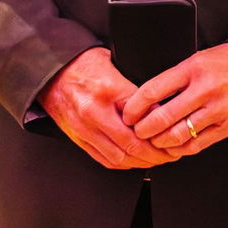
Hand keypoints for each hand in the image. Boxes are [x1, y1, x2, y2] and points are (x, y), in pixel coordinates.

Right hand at [39, 47, 179, 169]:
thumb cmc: (86, 64)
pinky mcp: (77, 138)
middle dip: (154, 154)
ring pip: (118, 157)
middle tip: (171, 154)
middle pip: (130, 145)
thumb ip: (136, 90)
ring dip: (140, 162)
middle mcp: (94, 113)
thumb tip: (160, 109)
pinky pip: (102, 158)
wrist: (53, 71)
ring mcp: (83, 128)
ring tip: (157, 160)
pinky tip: (135, 161)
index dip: (161, 132)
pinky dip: (122, 163)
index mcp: (109, 90)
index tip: (175, 135)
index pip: (141, 118)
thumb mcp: (117, 66)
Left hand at [123, 43, 227, 154]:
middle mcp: (204, 90)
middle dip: (142, 129)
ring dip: (158, 141)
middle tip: (136, 130)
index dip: (134, 107)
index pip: (153, 90)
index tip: (128, 113)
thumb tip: (147, 99)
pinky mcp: (225, 126)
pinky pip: (195, 145)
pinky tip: (171, 145)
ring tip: (152, 138)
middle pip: (161, 117)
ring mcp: (216, 111)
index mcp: (193, 69)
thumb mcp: (199, 59)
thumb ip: (175, 78)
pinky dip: (178, 149)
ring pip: (176, 135)